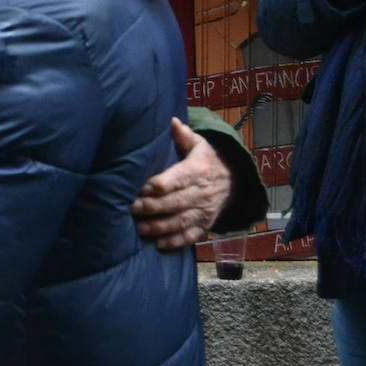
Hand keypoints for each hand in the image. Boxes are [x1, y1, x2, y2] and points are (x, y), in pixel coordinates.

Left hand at [130, 118, 230, 250]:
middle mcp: (202, 193)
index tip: (141, 187)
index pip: (178, 179)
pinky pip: (191, 237)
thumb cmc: (206, 160)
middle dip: (153, 207)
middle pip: (176, 202)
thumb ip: (184, 135)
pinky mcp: (205, 225)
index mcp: (198, 171)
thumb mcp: (199, 144)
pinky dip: (176, 242)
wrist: (233, 181)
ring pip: (181, 222)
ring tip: (139, 229)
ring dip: (160, 227)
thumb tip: (172, 121)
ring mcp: (204, 211)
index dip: (159, 184)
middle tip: (132, 208)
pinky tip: (159, 245)